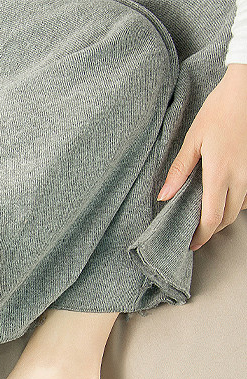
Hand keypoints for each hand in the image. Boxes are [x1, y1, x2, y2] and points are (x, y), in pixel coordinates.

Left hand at [157, 63, 246, 250]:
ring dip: (225, 216)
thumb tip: (165, 196)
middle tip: (196, 233)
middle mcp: (241, 177)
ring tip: (207, 216)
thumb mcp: (194, 139)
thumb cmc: (220, 109)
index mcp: (220, 174)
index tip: (191, 244)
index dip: (201, 236)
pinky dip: (237, 201)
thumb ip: (180, 170)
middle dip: (211, 230)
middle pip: (228, 218)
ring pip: (241, 207)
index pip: (212, 219)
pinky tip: (224, 196)